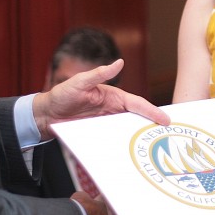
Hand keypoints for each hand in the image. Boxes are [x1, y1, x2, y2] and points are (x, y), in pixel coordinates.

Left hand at [32, 59, 169, 138]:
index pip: (137, 104)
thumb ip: (99, 74)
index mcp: (113, 96)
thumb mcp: (79, 82)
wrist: (46, 114)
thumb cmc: (62, 94)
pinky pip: (116, 138)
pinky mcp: (100, 132)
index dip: (152, 111)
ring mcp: (107, 122)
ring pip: (128, 130)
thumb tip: (120, 62)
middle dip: (152, 126)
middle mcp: (113, 109)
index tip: (165, 120)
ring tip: (154, 148)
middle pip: (137, 118)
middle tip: (167, 137)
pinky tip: (132, 153)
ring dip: (140, 137)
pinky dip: (126, 144)